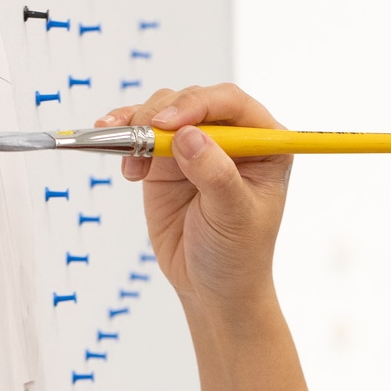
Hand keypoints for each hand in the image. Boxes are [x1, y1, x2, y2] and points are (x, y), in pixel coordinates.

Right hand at [94, 84, 290, 317]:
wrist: (212, 289)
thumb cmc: (238, 255)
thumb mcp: (233, 216)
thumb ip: (215, 174)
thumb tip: (188, 136)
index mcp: (264, 145)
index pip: (232, 103)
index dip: (199, 104)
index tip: (171, 123)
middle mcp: (231, 138)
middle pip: (193, 101)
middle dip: (163, 114)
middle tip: (142, 136)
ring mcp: (197, 147)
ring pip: (164, 111)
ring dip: (139, 125)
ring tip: (131, 157)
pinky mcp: (167, 161)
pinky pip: (142, 135)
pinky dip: (126, 140)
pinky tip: (127, 166)